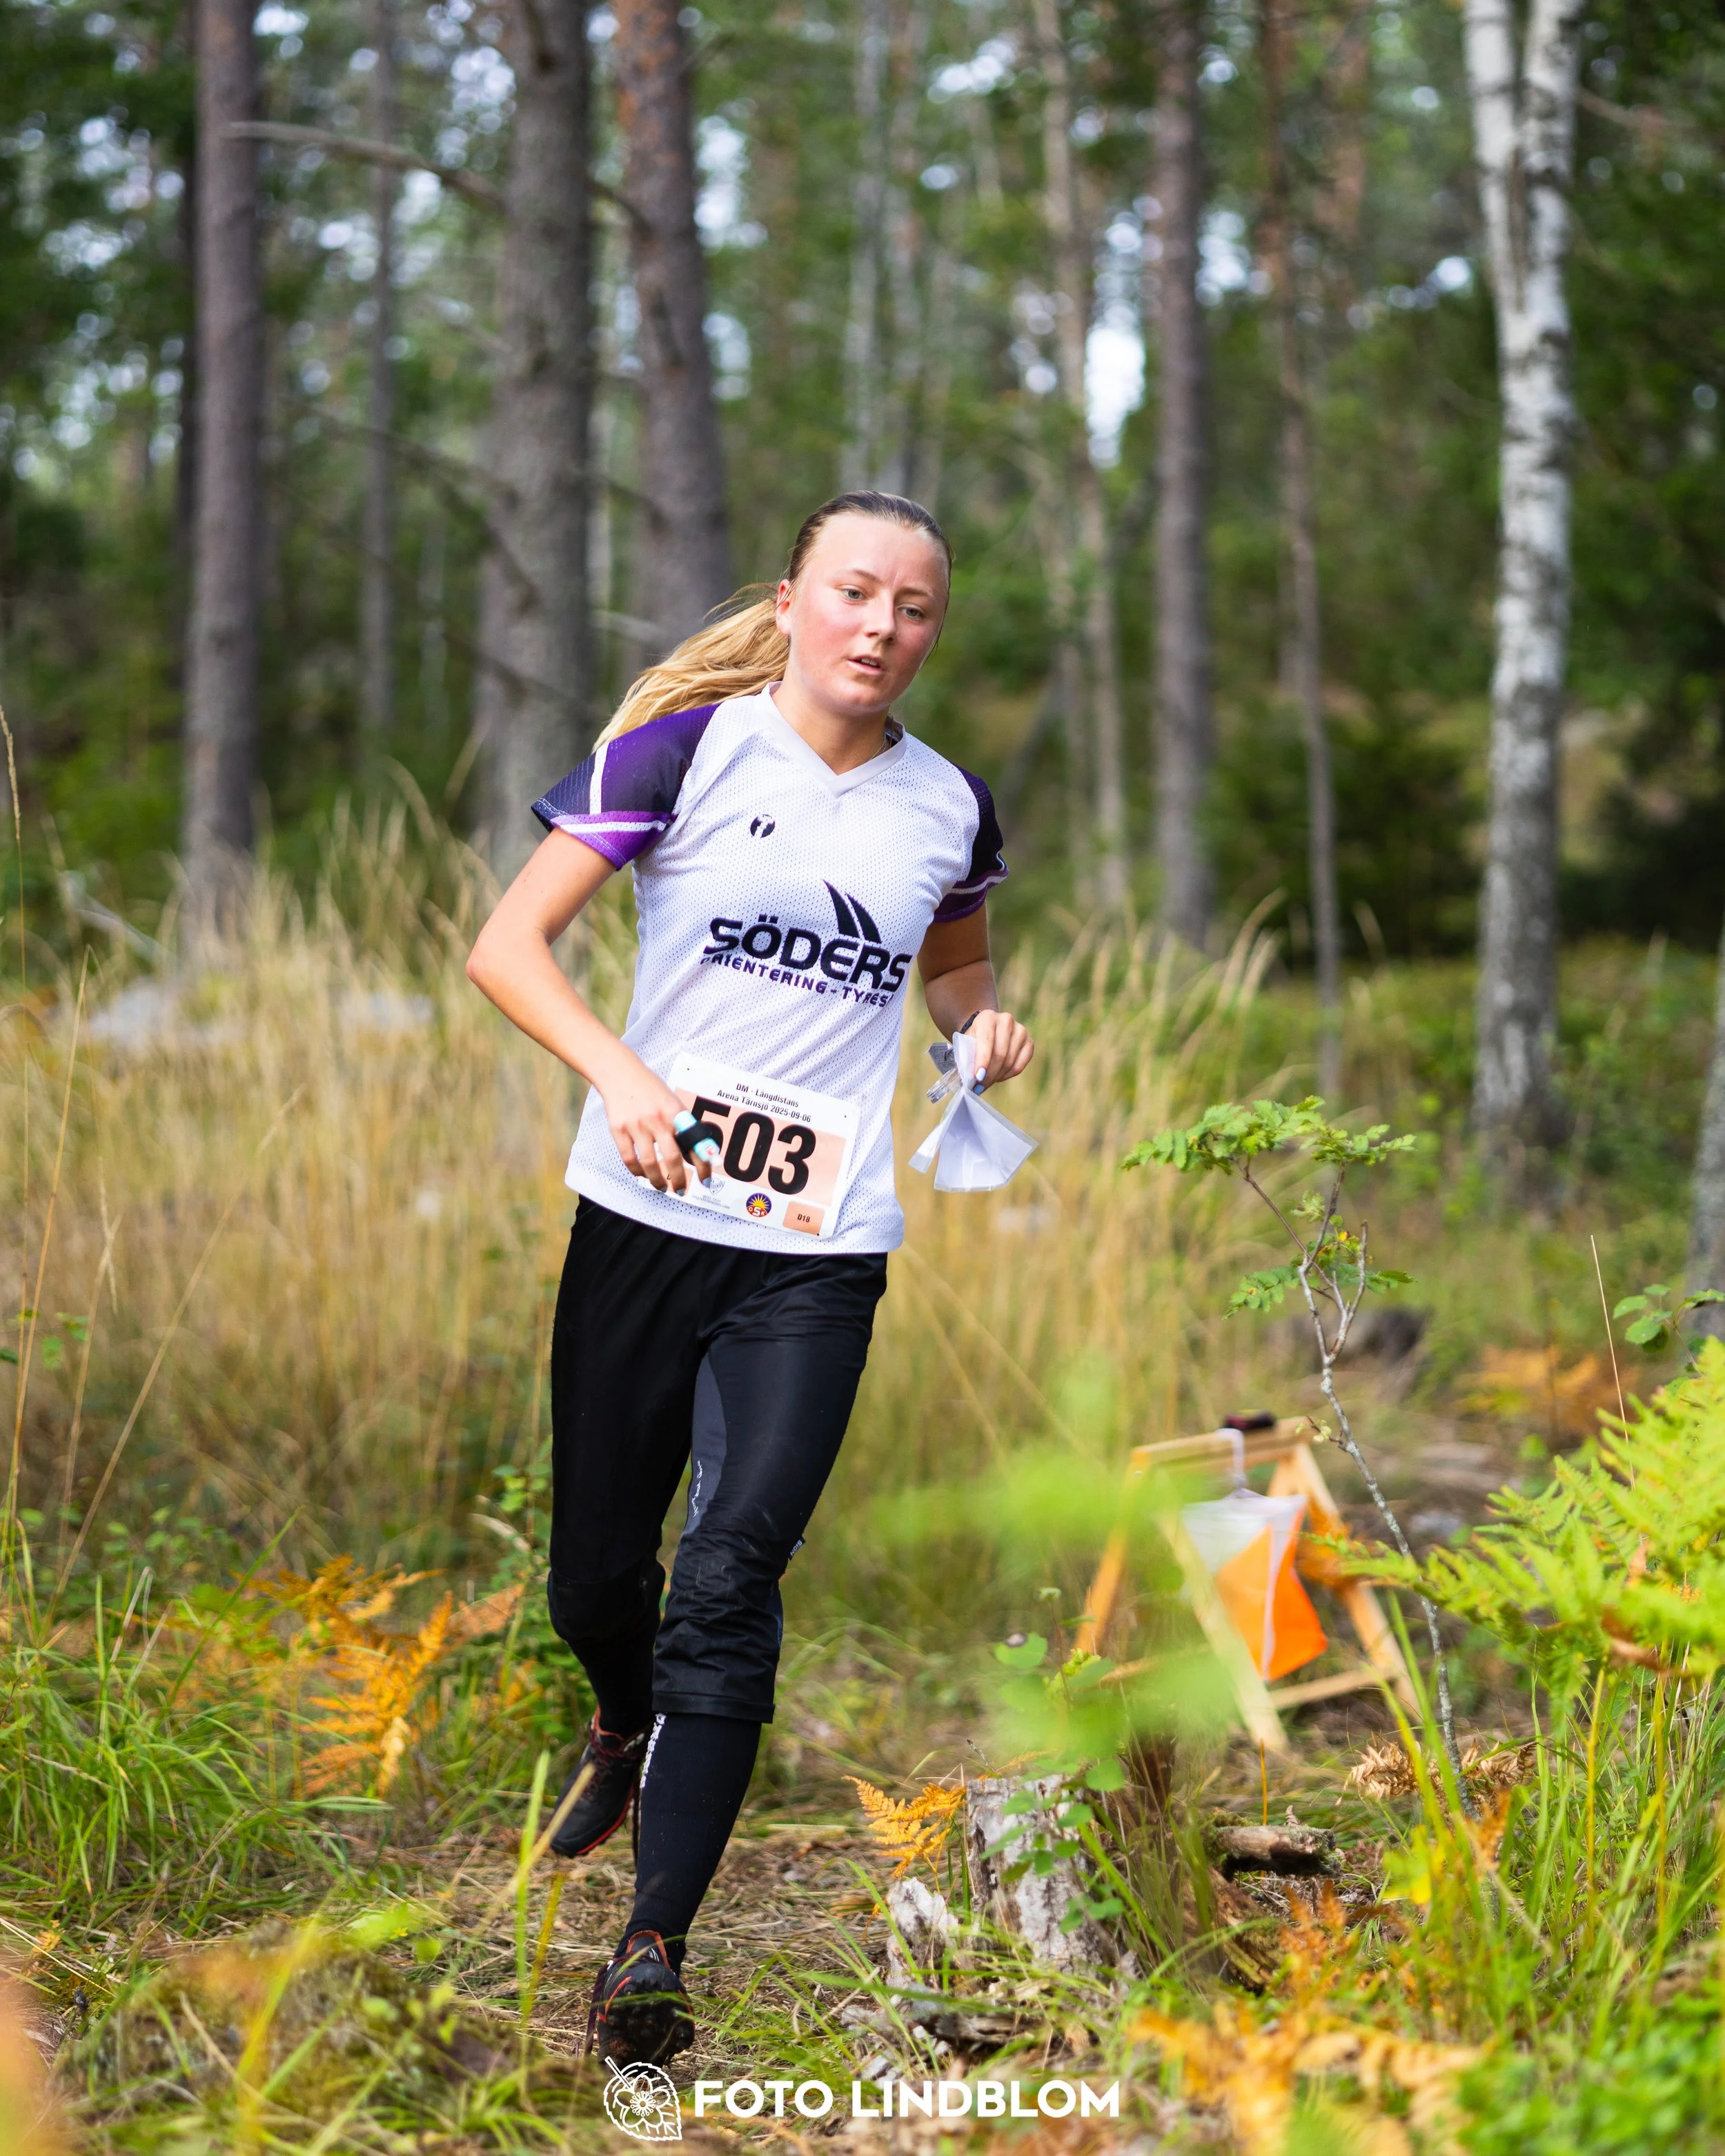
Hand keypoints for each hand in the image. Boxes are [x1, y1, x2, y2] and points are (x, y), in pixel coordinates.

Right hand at [602, 1056, 710, 1191]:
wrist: (620, 1073)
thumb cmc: (650, 1089)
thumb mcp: (672, 1102)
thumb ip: (683, 1125)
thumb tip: (698, 1153)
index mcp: (676, 1112)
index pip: (695, 1144)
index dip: (703, 1165)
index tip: (706, 1180)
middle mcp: (658, 1120)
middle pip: (672, 1158)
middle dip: (680, 1179)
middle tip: (681, 1190)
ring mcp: (637, 1126)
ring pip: (649, 1163)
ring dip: (657, 1181)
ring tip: (662, 1187)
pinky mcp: (619, 1130)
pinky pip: (629, 1159)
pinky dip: (637, 1171)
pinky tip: (642, 1174)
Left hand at [966, 1008, 1032, 1089]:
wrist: (985, 1030)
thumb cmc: (973, 1040)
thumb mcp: (965, 1045)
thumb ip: (967, 1060)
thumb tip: (971, 1080)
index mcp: (987, 1017)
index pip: (986, 1040)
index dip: (982, 1060)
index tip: (977, 1077)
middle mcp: (1006, 1020)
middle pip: (1000, 1054)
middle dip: (989, 1074)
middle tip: (979, 1087)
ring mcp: (1020, 1030)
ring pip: (1010, 1062)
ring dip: (996, 1076)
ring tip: (986, 1082)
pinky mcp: (1029, 1042)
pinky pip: (1019, 1066)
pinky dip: (1007, 1075)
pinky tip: (998, 1077)